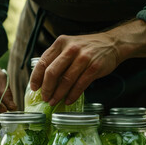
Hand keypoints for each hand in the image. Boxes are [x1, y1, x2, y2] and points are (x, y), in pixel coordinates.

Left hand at [29, 19, 145, 105]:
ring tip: (54, 101)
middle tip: (45, 98)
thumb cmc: (87, 48)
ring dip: (58, 94)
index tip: (34, 88)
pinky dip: (73, 95)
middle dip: (47, 88)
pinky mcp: (94, 67)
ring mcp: (83, 58)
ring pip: (66, 80)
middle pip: (52, 72)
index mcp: (61, 43)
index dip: (36, 77)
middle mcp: (71, 49)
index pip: (43, 62)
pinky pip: (80, 85)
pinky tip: (68, 100)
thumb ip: (57, 58)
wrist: (112, 44)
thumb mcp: (69, 46)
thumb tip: (43, 80)